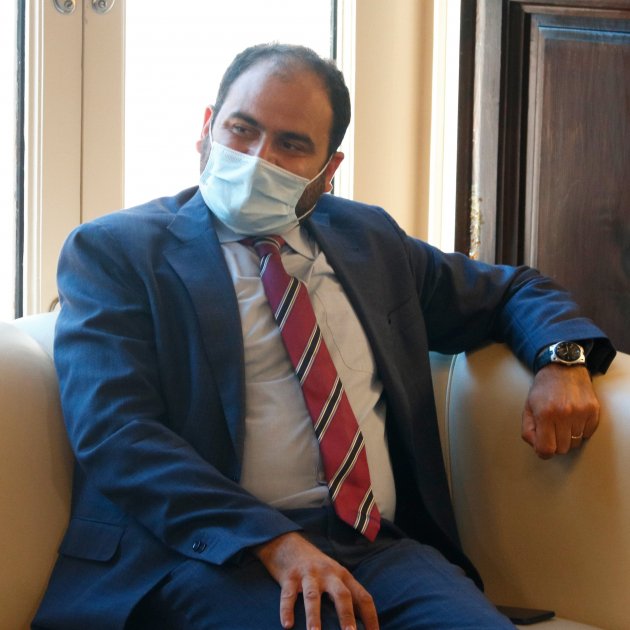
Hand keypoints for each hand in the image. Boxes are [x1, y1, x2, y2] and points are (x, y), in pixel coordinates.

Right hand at [253, 532, 378, 629]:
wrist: (288, 543)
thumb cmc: (315, 568)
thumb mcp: (334, 575)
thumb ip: (345, 593)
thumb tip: (361, 622)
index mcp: (343, 575)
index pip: (363, 596)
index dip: (370, 616)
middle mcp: (328, 573)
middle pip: (341, 594)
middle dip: (346, 615)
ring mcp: (308, 574)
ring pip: (313, 597)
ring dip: (314, 617)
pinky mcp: (289, 577)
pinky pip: (288, 595)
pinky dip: (287, 610)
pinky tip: (287, 625)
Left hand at [522, 364, 599, 458]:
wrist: (563, 369)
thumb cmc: (543, 389)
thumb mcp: (528, 408)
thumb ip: (528, 430)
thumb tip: (537, 448)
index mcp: (545, 414)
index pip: (547, 449)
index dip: (544, 451)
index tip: (544, 446)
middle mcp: (564, 414)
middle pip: (562, 449)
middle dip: (556, 443)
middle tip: (553, 430)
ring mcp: (581, 412)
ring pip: (575, 443)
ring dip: (568, 437)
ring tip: (563, 422)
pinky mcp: (593, 411)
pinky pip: (587, 434)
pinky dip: (580, 430)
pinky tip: (574, 418)